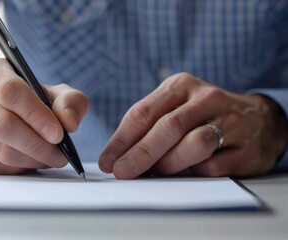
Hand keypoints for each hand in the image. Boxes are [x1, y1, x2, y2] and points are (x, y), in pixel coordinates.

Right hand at [0, 59, 88, 173]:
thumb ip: (71, 102)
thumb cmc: (33, 103)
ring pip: (1, 150)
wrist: (5, 116)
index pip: (10, 91)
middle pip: (3, 125)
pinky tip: (30, 161)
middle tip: (60, 155)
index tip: (58, 134)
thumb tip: (69, 122)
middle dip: (38, 145)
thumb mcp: (56, 95)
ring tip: (51, 158)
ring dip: (32, 159)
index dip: (36, 115)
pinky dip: (19, 169)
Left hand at [99, 73, 287, 178]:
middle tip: (122, 172)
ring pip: (194, 144)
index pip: (144, 112)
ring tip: (156, 173)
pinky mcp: (247, 148)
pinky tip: (187, 172)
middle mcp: (207, 99)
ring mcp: (231, 122)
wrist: (259, 118)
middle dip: (140, 154)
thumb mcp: (175, 106)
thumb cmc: (202, 114)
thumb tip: (118, 157)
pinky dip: (194, 172)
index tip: (107, 161)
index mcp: (181, 85)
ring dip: (169, 164)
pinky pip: (214, 165)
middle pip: (168, 127)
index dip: (121, 139)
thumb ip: (149, 126)